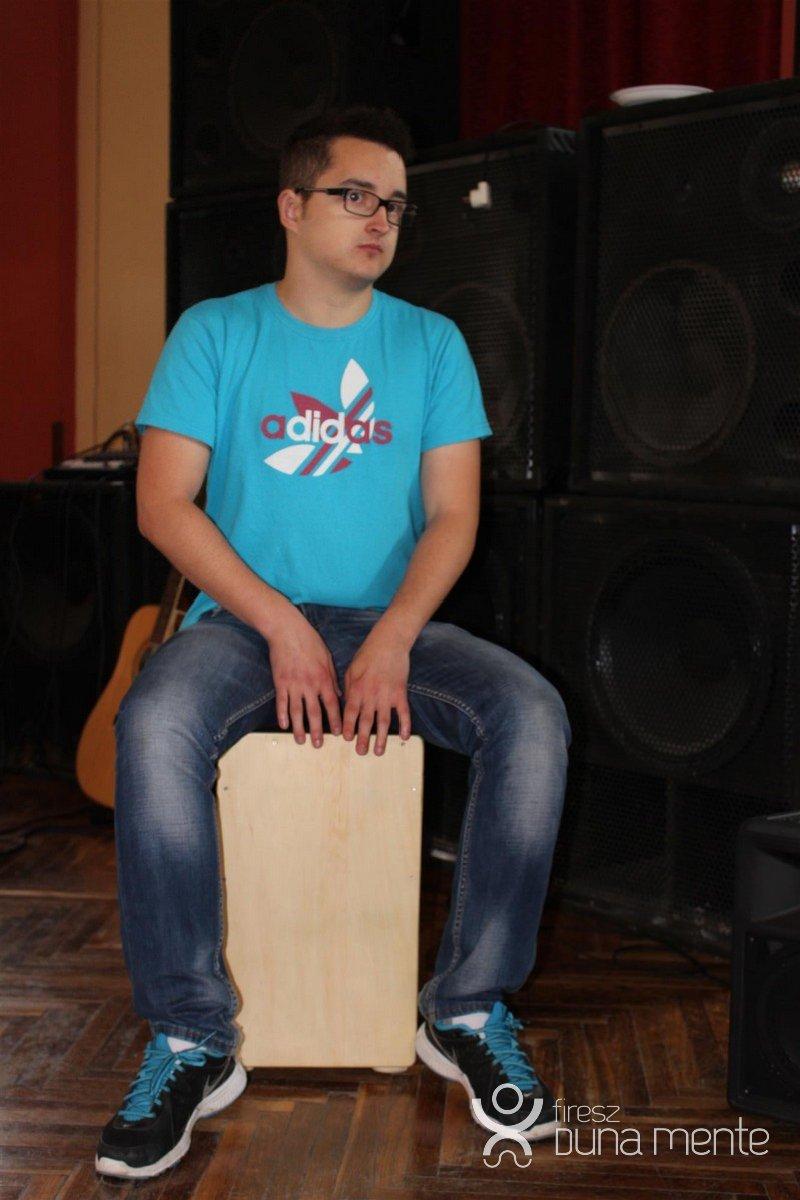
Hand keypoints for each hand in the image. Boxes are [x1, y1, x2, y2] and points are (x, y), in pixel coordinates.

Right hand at [265, 606, 341, 747]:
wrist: (287, 631)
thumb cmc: (310, 642)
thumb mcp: (327, 658)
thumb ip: (333, 678)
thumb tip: (338, 695)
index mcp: (324, 678)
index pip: (332, 704)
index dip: (336, 720)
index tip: (340, 733)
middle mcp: (309, 685)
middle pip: (314, 713)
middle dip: (317, 731)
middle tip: (318, 745)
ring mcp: (293, 685)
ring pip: (297, 712)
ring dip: (299, 728)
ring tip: (301, 741)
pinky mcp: (280, 682)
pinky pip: (281, 703)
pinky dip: (282, 716)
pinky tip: (284, 726)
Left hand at [342, 626, 412, 755]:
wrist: (389, 642)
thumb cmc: (367, 654)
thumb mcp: (351, 669)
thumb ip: (348, 688)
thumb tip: (345, 703)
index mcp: (357, 689)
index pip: (350, 713)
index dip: (348, 727)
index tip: (346, 739)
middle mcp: (371, 696)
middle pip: (366, 722)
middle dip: (362, 739)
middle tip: (360, 752)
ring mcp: (387, 696)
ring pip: (383, 721)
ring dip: (381, 738)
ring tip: (378, 752)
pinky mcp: (400, 693)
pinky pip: (403, 713)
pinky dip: (405, 725)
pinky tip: (404, 737)